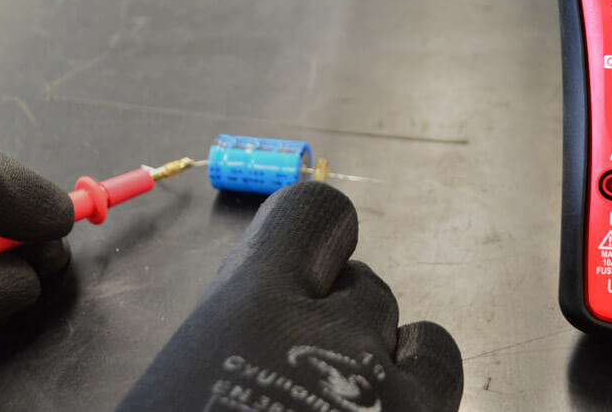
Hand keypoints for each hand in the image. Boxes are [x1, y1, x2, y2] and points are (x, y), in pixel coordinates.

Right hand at [119, 181, 463, 411]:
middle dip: (346, 324)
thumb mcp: (174, 391)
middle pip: (370, 292)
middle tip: (314, 372)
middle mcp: (338, 340)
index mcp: (254, 308)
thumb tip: (251, 344)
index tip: (311, 269)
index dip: (317, 244)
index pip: (316, 219)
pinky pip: (438, 408)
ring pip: (429, 349)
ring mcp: (396, 403)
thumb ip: (231, 345)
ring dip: (399, 369)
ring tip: (361, 408)